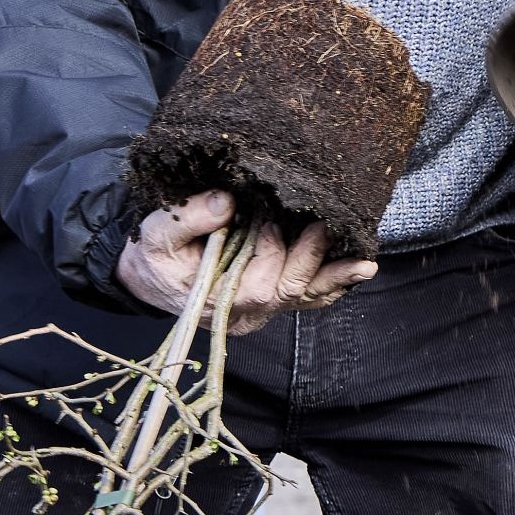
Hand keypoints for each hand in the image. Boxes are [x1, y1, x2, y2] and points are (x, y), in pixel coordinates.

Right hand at [120, 190, 374, 329]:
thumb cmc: (154, 255)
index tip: (269, 217)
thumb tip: (226, 201)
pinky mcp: (270, 301)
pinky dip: (331, 285)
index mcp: (217, 300)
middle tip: (325, 225)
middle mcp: (245, 312)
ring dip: (336, 278)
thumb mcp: (155, 233)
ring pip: (305, 298)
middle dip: (311, 257)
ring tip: (366, 264)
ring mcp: (261, 310)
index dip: (270, 250)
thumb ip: (187, 218)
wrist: (149, 276)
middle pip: (289, 291)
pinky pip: (306, 298)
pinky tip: (354, 271)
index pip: (259, 283)